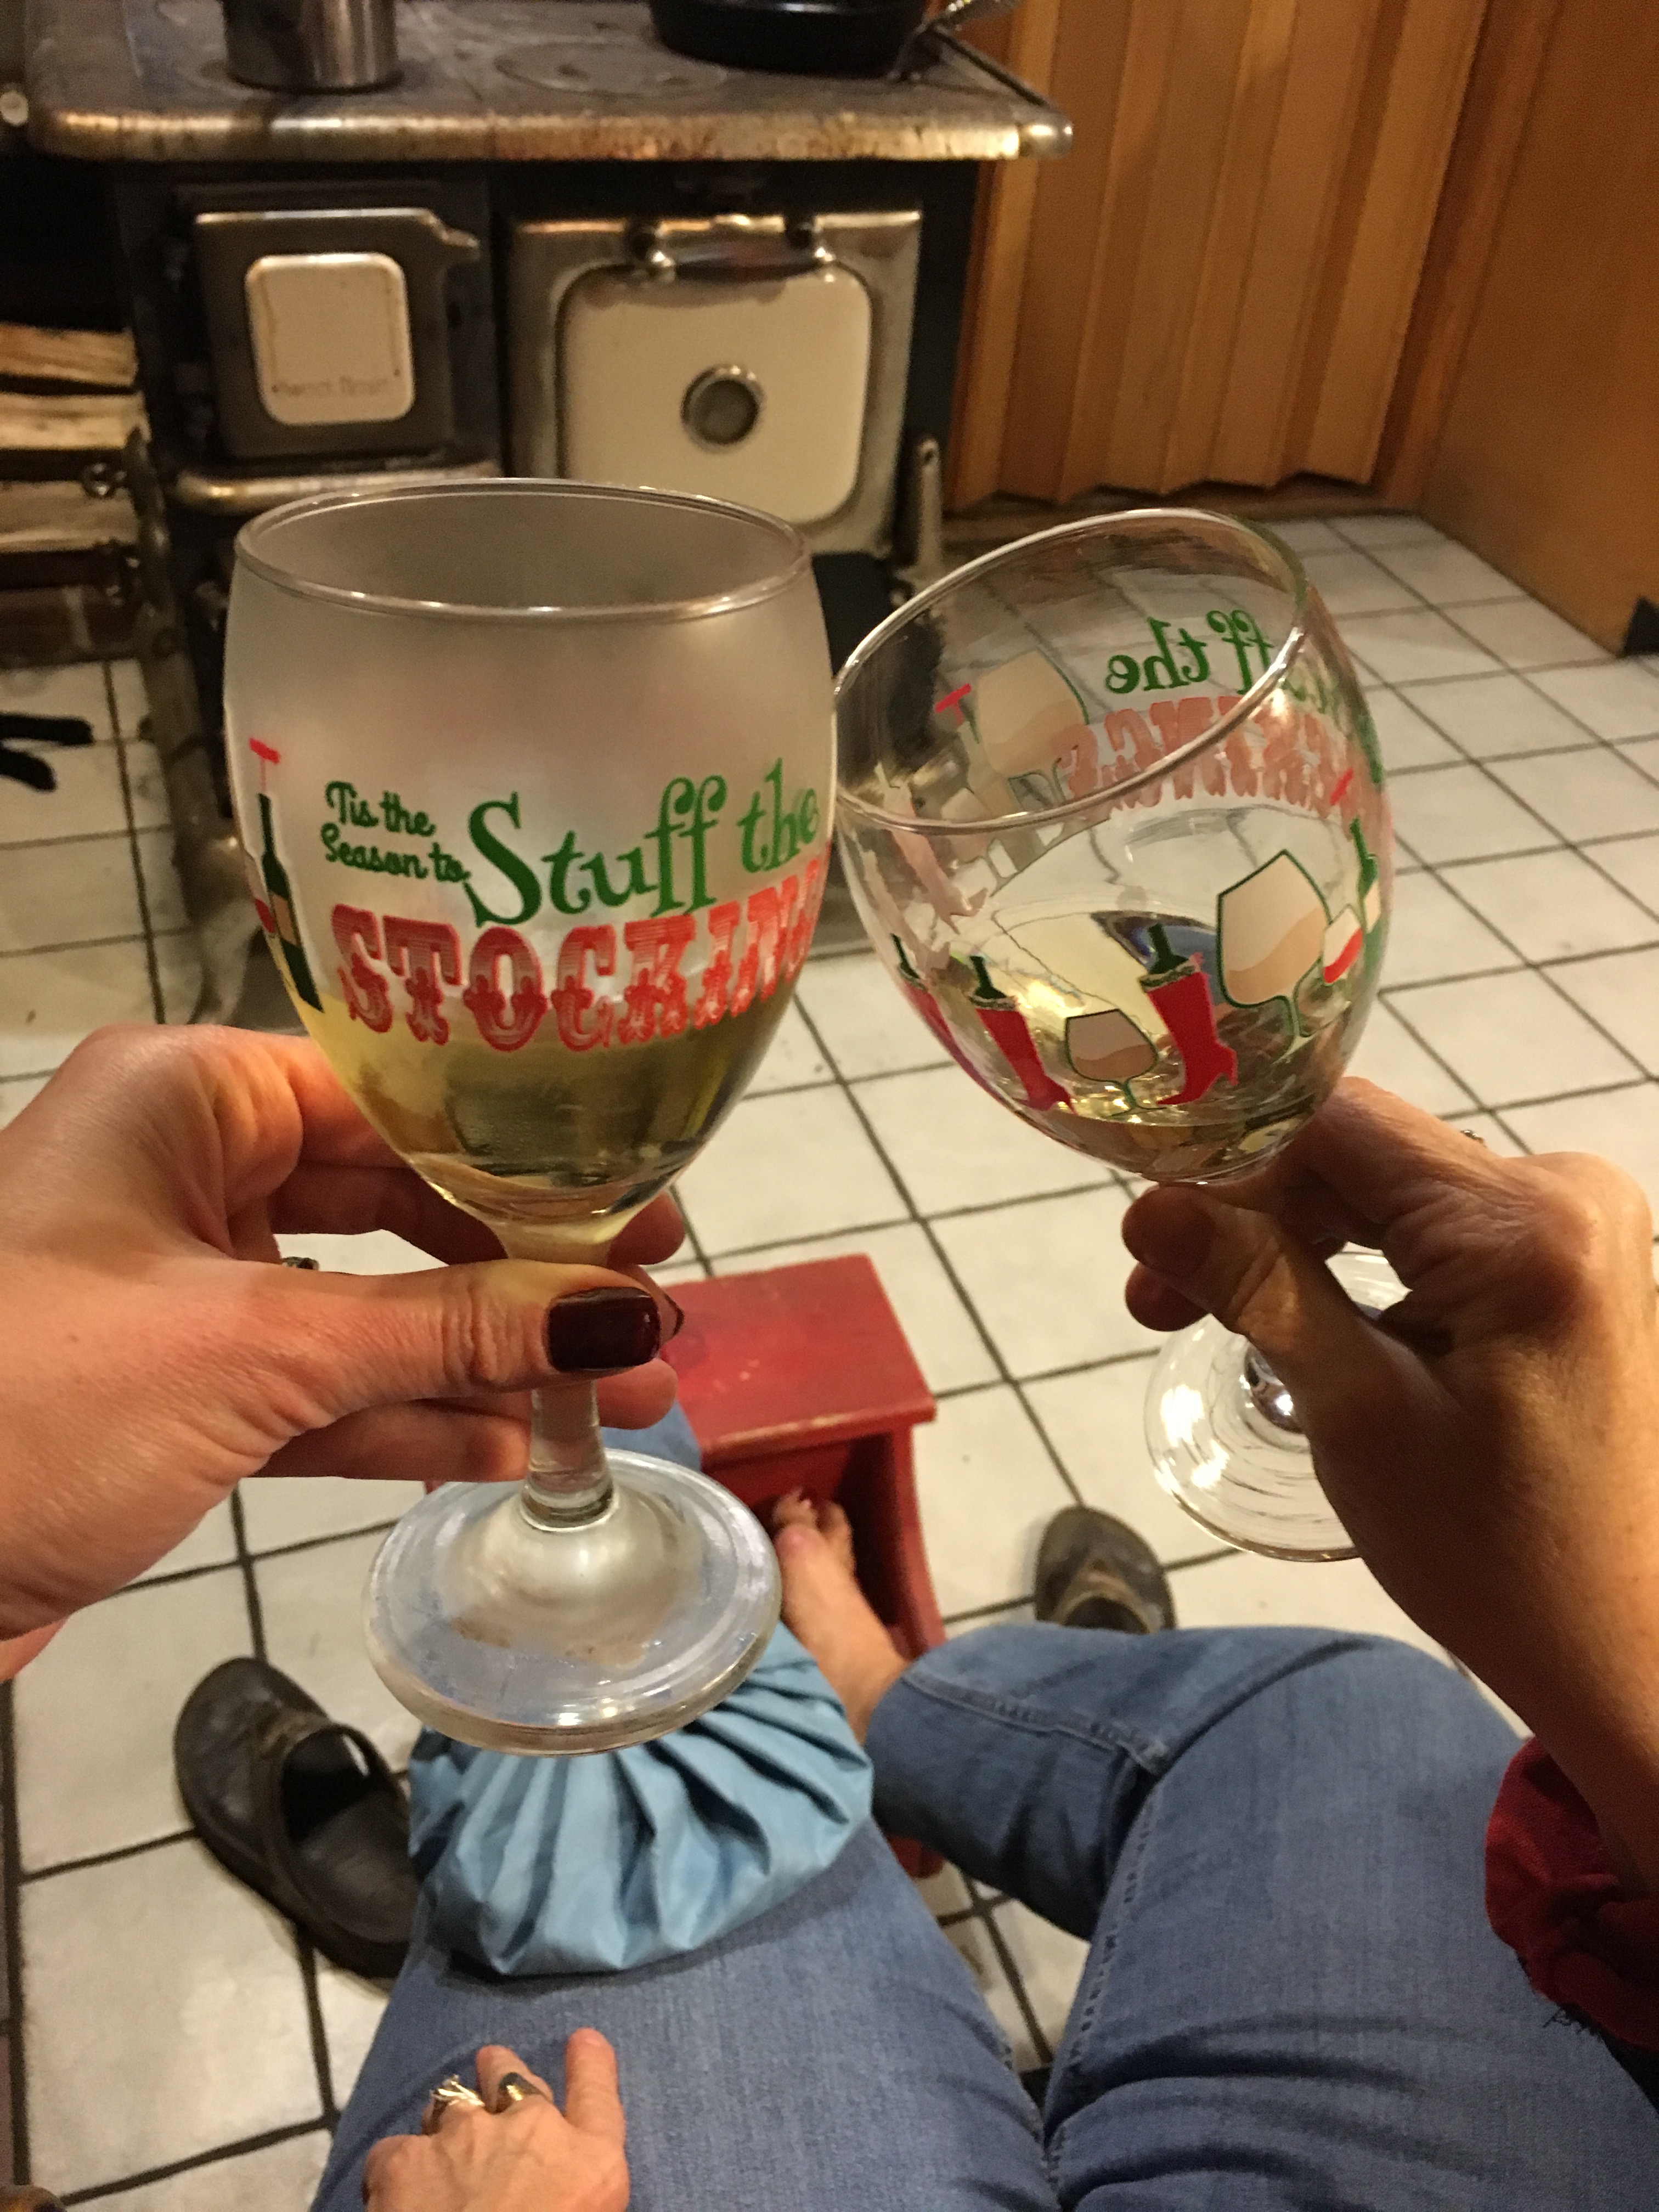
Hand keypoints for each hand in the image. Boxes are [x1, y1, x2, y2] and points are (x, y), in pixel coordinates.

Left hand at [0, 1025, 683, 1648]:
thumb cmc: (24, 1402)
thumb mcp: (256, 1352)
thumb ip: (447, 1332)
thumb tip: (623, 1316)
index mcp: (185, 1097)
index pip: (396, 1096)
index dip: (528, 1157)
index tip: (640, 1206)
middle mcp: (185, 1171)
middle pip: (394, 1201)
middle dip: (521, 1272)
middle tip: (648, 1309)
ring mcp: (177, 1287)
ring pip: (364, 1305)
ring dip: (480, 1359)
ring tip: (616, 1399)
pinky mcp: (172, 1391)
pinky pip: (316, 1385)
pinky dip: (403, 1418)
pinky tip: (508, 1448)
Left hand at [364, 2038, 627, 2211]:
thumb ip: (579, 2188)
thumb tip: (558, 2188)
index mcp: (588, 2164)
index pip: (597, 2094)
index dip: (590, 2063)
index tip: (583, 2041)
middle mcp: (529, 2131)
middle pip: (513, 2078)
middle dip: (500, 2072)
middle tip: (491, 2068)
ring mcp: (463, 2137)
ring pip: (452, 2103)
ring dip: (451, 2116)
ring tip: (442, 2136)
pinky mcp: (402, 2161)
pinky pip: (394, 2149)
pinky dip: (396, 2166)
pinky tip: (394, 2189)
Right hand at [1121, 1078, 1658, 1887]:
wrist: (1622, 1646)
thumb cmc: (1494, 1553)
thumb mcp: (1358, 1415)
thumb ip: (1257, 1287)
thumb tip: (1145, 1202)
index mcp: (1526, 1223)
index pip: (1336, 1126)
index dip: (1225, 1163)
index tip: (1146, 1230)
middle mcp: (1569, 1191)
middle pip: (1363, 1157)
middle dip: (1251, 1217)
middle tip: (1154, 1298)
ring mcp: (1580, 1225)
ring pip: (1390, 1194)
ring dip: (1296, 1245)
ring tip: (1210, 1316)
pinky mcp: (1574, 1261)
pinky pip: (1436, 1231)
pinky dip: (1360, 1267)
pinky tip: (1303, 1320)